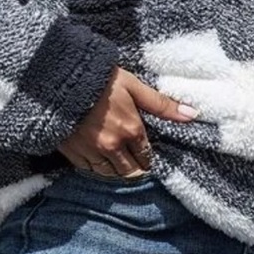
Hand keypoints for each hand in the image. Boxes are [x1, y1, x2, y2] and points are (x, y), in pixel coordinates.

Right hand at [57, 65, 198, 175]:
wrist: (61, 79)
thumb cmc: (102, 79)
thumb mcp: (134, 86)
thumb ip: (162, 104)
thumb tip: (192, 115)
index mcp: (131, 130)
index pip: (146, 157)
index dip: (147, 155)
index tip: (146, 152)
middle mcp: (113, 146)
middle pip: (130, 171)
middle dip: (134, 167)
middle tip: (134, 159)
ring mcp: (92, 152)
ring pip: (109, 174)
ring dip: (115, 169)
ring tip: (117, 158)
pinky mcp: (73, 154)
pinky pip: (89, 171)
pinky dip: (96, 167)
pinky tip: (98, 156)